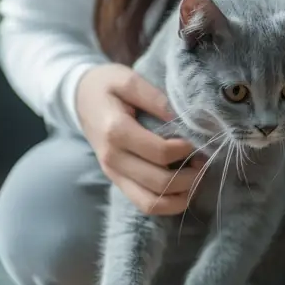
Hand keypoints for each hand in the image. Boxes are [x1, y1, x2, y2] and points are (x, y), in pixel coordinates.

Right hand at [76, 63, 203, 215]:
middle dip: (190, 175)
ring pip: (151, 203)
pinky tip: (184, 187)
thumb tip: (182, 117)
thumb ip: (155, 98)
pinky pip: (144, 204)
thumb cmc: (107, 86)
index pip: (160, 152)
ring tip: (197, 175)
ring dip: (181, 195)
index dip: (185, 149)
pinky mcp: (118, 182)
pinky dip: (168, 203)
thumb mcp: (128, 80)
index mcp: (116, 132)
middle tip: (205, 158)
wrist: (80, 98)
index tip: (198, 138)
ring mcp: (113, 174)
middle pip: (159, 182)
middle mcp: (112, 159)